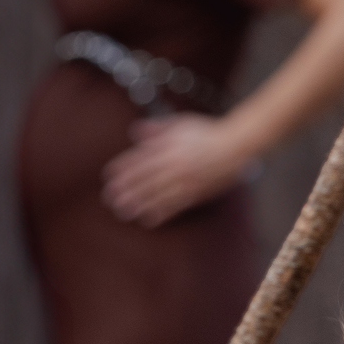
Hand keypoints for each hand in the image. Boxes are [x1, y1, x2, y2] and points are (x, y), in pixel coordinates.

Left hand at [101, 115, 248, 226]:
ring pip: (157, 194)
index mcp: (168, 146)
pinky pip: (175, 205)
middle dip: (125, 189)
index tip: (108, 176)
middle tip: (110, 199)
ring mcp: (184, 180)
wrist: (236, 146)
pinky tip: (148, 219)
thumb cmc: (208, 132)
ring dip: (138, 204)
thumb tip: (135, 132)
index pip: (139, 158)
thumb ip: (157, 128)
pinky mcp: (196, 193)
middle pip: (144, 179)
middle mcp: (173, 164)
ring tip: (123, 212)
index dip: (122, 168)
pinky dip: (161, 213)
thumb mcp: (180, 124)